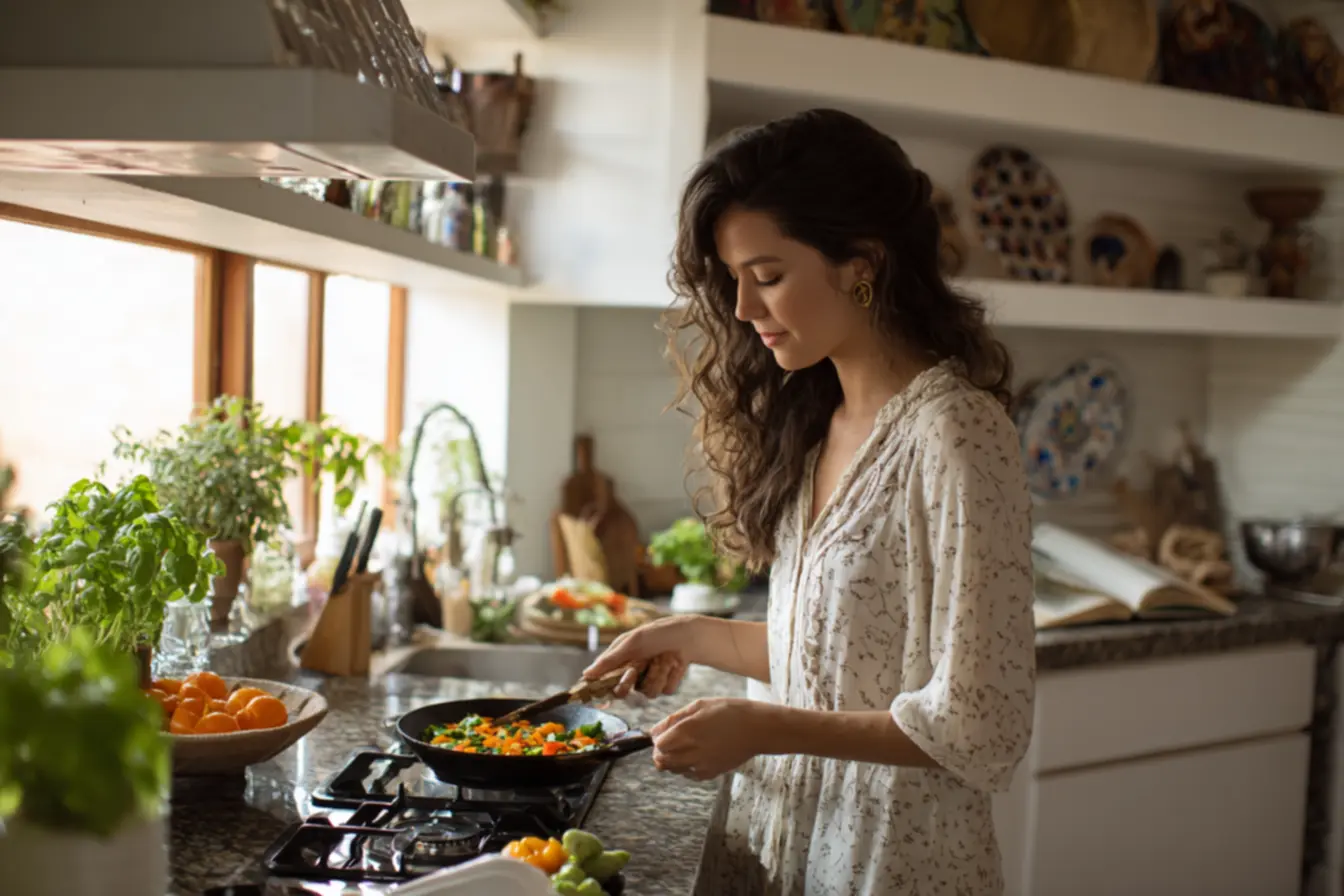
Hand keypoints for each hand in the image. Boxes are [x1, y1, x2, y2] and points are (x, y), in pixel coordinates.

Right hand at [582, 615, 702, 698]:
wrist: (688, 635)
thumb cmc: (657, 633)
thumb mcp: (631, 642)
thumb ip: (609, 660)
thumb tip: (586, 674)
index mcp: (621, 662)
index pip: (604, 681)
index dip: (602, 687)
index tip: (598, 691)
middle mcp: (633, 674)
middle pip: (622, 692)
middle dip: (628, 681)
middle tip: (634, 670)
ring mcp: (649, 681)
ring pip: (646, 692)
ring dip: (656, 673)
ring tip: (662, 657)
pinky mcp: (666, 686)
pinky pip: (663, 691)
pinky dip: (669, 675)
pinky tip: (674, 663)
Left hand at [649, 698, 765, 780]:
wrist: (757, 729)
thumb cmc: (729, 711)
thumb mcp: (700, 705)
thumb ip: (675, 718)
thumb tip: (654, 731)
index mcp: (688, 730)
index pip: (658, 744)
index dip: (657, 738)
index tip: (664, 733)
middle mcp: (692, 749)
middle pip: (661, 760)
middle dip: (660, 752)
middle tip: (670, 742)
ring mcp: (701, 764)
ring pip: (672, 770)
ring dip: (672, 760)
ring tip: (685, 747)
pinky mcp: (711, 773)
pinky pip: (688, 775)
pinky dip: (686, 767)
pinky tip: (696, 755)